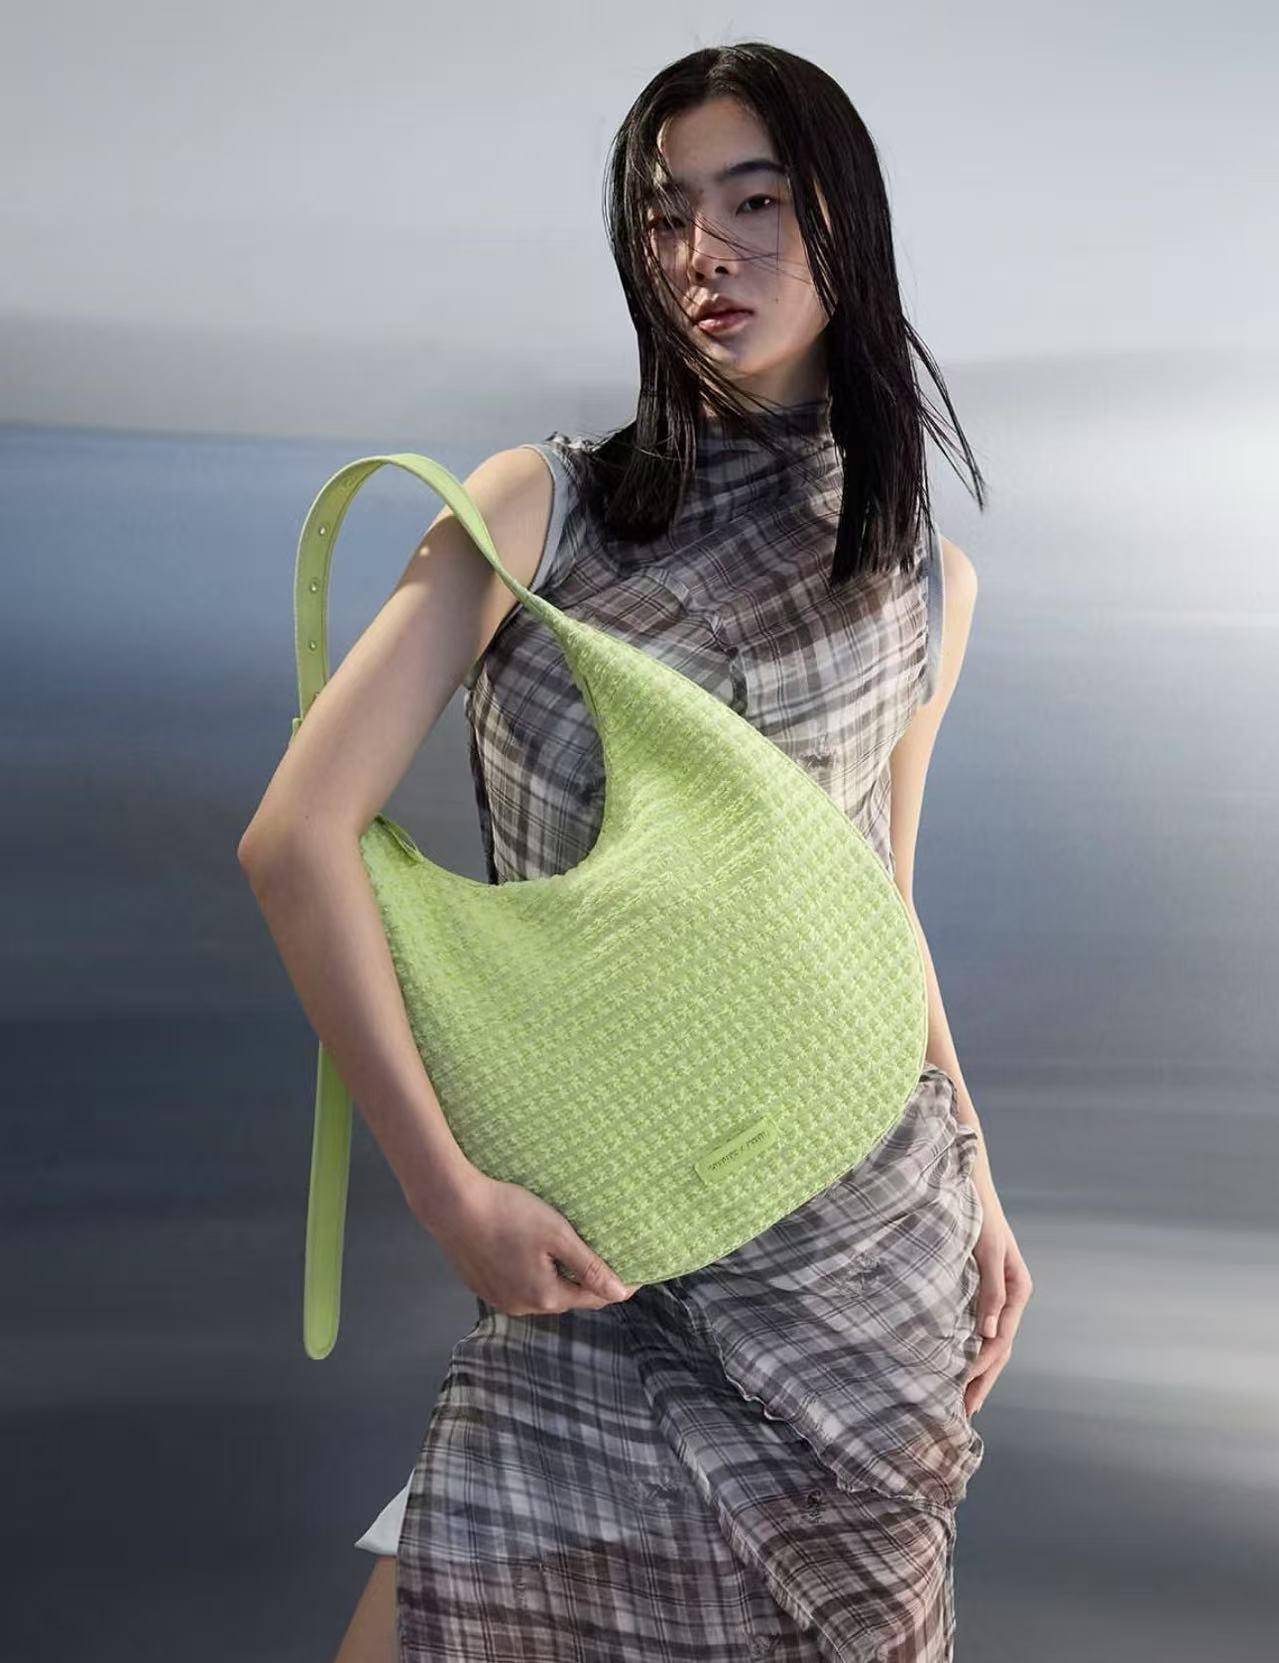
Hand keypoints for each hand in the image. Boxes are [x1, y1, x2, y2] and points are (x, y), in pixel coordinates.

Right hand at [412, 1167, 641, 1317]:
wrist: (453, 1204)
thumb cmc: (509, 1213)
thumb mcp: (558, 1235)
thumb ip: (590, 1266)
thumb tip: (619, 1294)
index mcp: (545, 1296)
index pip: (592, 1297)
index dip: (614, 1284)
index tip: (633, 1271)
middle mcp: (521, 1306)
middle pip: (565, 1295)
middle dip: (584, 1279)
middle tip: (600, 1256)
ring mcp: (497, 1297)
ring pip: (539, 1290)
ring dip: (555, 1276)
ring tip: (566, 1252)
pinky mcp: (480, 1284)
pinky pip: (516, 1283)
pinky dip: (529, 1272)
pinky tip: (528, 1251)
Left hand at [963, 1180, 1032, 1417]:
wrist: (965, 1182)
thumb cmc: (979, 1213)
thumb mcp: (989, 1251)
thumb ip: (991, 1290)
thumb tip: (988, 1334)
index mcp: (1018, 1289)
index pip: (1002, 1339)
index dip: (984, 1366)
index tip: (964, 1387)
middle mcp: (1009, 1294)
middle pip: (998, 1346)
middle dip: (983, 1379)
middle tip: (964, 1411)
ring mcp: (994, 1292)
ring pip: (988, 1340)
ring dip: (977, 1368)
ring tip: (961, 1398)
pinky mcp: (977, 1286)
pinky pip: (976, 1324)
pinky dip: (968, 1347)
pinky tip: (954, 1360)